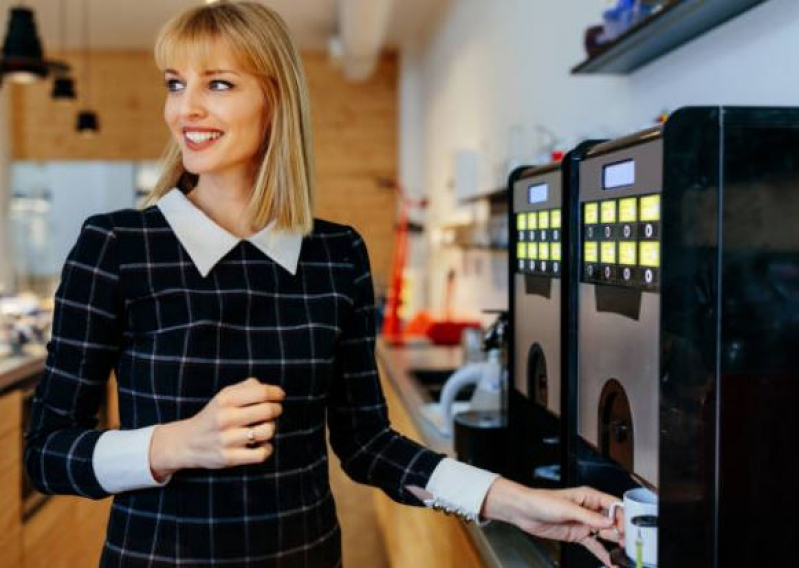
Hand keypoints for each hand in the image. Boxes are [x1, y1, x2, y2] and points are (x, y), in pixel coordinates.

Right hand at [149, 377, 284, 478]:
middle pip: (268, 410)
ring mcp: (227, 439)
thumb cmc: (213, 416)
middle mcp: (225, 418)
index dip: (276, 393)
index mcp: (225, 400)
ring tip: (264, 428)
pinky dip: (267, 449)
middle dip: (276, 409)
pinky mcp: (229, 458)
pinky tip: (262, 445)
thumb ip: (247, 387)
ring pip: (267, 431)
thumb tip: (271, 390)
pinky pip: (260, 454)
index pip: (261, 392)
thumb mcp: (224, 396)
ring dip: (271, 428)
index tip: (279, 396)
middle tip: (274, 411)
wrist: (187, 443)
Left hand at [481, 478, 623, 566]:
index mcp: (588, 497)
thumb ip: (588, 516)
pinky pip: (594, 545)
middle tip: (626, 544)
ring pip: (605, 533)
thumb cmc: (541, 501)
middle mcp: (589, 510)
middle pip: (612, 521)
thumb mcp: (566, 508)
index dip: (622, 516)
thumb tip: (608, 522)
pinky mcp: (577, 534)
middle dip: (621, 532)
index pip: (613, 505)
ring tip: (622, 553)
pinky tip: (610, 561)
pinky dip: (602, 552)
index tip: (626, 529)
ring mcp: (584, 523)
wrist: (524, 511)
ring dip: (614, 543)